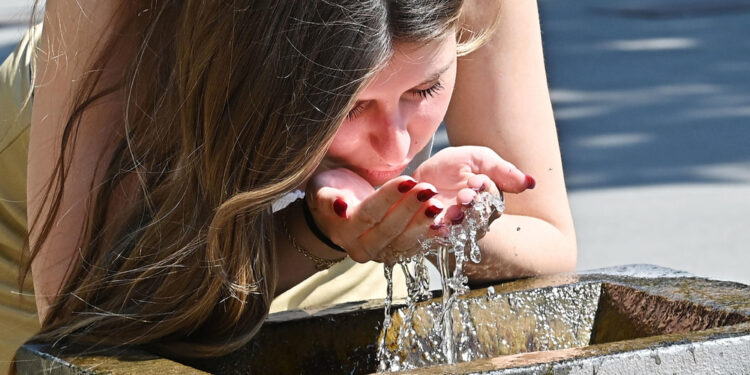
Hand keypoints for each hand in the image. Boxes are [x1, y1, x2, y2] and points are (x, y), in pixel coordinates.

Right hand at [306, 168, 443, 264]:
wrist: (337, 211)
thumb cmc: (331, 192)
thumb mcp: (321, 189)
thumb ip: (327, 198)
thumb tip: (340, 206)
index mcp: (343, 232)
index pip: (369, 215)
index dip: (389, 198)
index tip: (408, 180)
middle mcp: (362, 249)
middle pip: (389, 230)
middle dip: (410, 208)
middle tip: (428, 189)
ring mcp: (381, 254)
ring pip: (405, 242)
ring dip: (423, 222)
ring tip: (437, 202)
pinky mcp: (397, 252)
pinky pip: (415, 246)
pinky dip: (430, 234)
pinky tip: (444, 220)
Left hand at [412, 146, 533, 226]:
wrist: (419, 177)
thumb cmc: (452, 166)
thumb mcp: (478, 159)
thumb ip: (503, 170)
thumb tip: (530, 183)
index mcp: (489, 198)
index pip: (494, 198)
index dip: (486, 190)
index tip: (477, 181)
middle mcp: (476, 216)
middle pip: (481, 217)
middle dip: (472, 205)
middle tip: (464, 195)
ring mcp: (456, 226)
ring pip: (462, 229)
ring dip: (457, 219)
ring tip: (450, 209)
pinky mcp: (436, 233)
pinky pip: (439, 235)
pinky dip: (437, 227)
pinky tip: (434, 219)